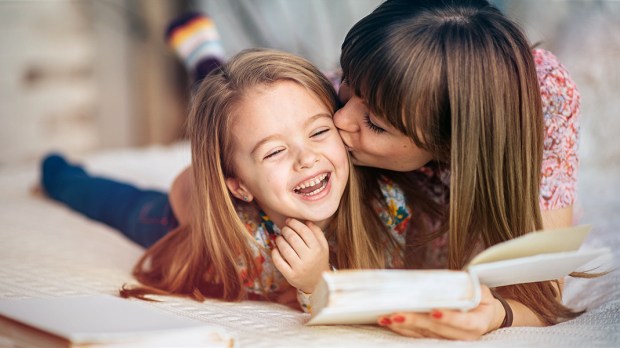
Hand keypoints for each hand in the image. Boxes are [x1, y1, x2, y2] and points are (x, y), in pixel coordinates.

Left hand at [271, 219, 329, 293]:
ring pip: (284, 249)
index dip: (294, 223)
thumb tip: (306, 221)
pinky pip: (278, 262)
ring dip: (279, 240)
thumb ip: (317, 232)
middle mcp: (309, 258)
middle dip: (286, 230)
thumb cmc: (319, 261)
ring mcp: (299, 268)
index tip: (289, 221)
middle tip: (284, 229)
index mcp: (317, 249)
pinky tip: (275, 249)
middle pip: (293, 238)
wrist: (318, 283)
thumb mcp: (323, 247)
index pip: (304, 231)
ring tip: (279, 238)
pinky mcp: (290, 276)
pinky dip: (274, 253)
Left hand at [377, 285, 503, 339]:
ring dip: (404, 326)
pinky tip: (389, 322)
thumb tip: (451, 278)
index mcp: (477, 323)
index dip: (448, 318)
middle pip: (437, 330)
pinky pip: (417, 335)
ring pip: (423, 334)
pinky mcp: (435, 339)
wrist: (483, 315)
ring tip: (387, 318)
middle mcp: (462, 336)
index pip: (463, 322)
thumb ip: (468, 287)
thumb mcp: (480, 290)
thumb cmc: (480, 299)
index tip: (434, 312)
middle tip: (398, 314)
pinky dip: (402, 329)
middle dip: (415, 322)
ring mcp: (448, 339)